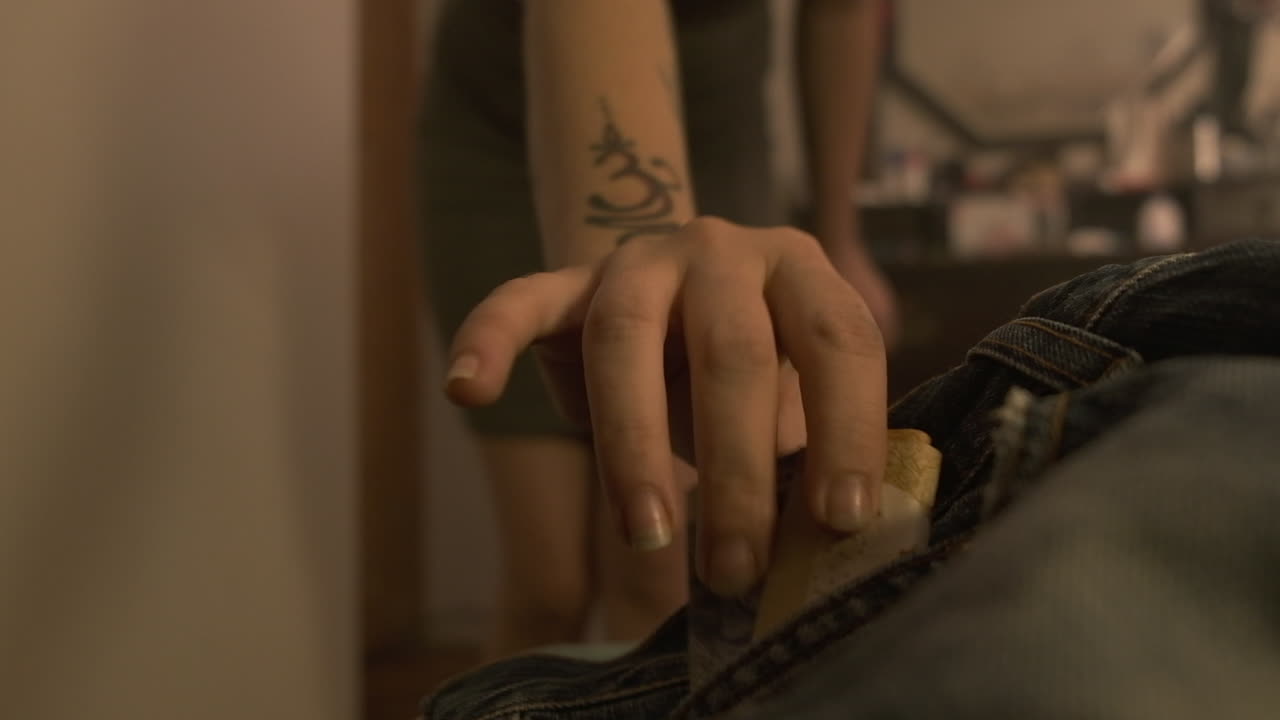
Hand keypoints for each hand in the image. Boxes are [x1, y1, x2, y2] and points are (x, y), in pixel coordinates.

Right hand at [444, 217, 887, 596]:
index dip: (846, 429)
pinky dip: (488, 338)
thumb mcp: (790, 403)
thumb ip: (803, 456)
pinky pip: (520, 300)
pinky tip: (468, 389)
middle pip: (731, 351)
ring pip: (625, 337)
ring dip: (633, 445)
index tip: (841, 523)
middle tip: (736, 569)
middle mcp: (721, 248)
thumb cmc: (751, 375)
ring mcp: (638, 259)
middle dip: (736, 469)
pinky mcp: (567, 280)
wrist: (681, 298)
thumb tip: (824, 553)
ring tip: (647, 534)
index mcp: (800, 269)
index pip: (838, 340)